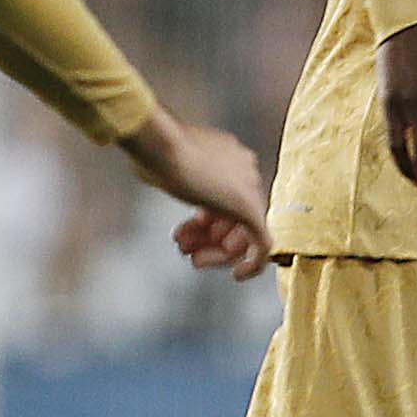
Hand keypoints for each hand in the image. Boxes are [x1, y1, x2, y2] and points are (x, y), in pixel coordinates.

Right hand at [120, 107, 271, 278]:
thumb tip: (161, 173)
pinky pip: (263, 243)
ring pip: (245, 232)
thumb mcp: (167, 163)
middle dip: (210, 238)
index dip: (205, 222)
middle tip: (185, 250)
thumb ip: (178, 175)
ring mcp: (250, 187)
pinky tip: (238, 275)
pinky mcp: (250, 208)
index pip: (225, 198)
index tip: (184, 232)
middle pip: (236, 216)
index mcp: (230, 156)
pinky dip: (253, 263)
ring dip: (218, 251)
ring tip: (192, 258)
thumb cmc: (153, 148)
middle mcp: (246, 169)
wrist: (160, 142)